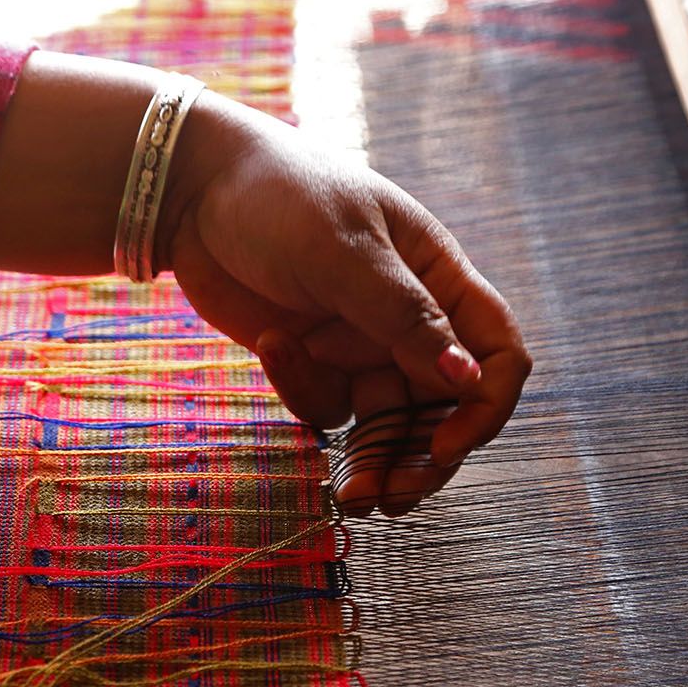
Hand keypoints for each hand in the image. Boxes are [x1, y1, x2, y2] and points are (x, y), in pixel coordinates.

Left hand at [163, 100, 530, 515]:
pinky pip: (327, 406)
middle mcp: (410, 318)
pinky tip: (273, 346)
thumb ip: (404, 318)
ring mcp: (361, 342)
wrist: (192, 188)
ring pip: (387, 424)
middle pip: (444, 408)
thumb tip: (468, 379)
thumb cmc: (280, 194)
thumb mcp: (344, 251)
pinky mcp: (314, 359)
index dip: (483, 407)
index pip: (496, 355)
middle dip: (423, 459)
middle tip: (392, 498)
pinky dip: (304, 394)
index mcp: (440, 278)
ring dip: (374, 461)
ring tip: (352, 496)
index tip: (444, 447)